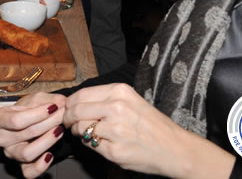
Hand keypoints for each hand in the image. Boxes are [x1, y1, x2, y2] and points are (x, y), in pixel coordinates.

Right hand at [0, 92, 66, 178]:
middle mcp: (2, 138)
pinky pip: (29, 172)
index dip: (37, 114)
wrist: (33, 122)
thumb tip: (61, 103)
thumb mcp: (37, 99)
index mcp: (0, 119)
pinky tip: (50, 155)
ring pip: (27, 153)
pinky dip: (41, 166)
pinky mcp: (22, 166)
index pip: (16, 120)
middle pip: (25, 134)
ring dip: (47, 141)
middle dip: (48, 123)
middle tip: (62, 115)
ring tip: (59, 130)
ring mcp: (11, 153)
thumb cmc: (30, 110)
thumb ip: (49, 99)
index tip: (53, 107)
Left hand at [63, 84, 234, 178]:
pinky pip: (90, 145)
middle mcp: (117, 108)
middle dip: (67, 117)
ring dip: (78, 132)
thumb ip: (106, 99)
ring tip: (86, 133)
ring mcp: (115, 130)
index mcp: (120, 91)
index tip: (67, 108)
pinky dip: (90, 144)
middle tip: (68, 122)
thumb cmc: (151, 124)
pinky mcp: (114, 150)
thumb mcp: (131, 101)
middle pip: (76, 110)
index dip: (70, 103)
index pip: (82, 94)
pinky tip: (100, 142)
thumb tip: (76, 102)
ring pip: (80, 128)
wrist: (174, 148)